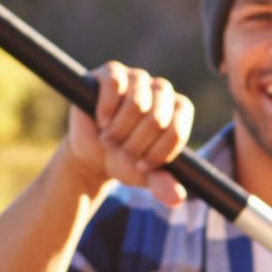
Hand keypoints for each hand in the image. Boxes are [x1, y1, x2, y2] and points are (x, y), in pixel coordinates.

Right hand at [63, 62, 193, 198]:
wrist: (92, 153)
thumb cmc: (125, 160)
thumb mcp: (145, 176)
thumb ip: (162, 184)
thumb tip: (177, 198)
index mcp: (179, 110)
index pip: (175, 132)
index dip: (157, 154)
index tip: (142, 165)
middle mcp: (162, 89)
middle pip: (156, 119)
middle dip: (135, 145)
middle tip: (121, 152)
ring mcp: (138, 78)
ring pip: (136, 104)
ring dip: (119, 131)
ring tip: (109, 140)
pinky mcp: (112, 72)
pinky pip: (115, 85)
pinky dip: (107, 109)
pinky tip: (101, 121)